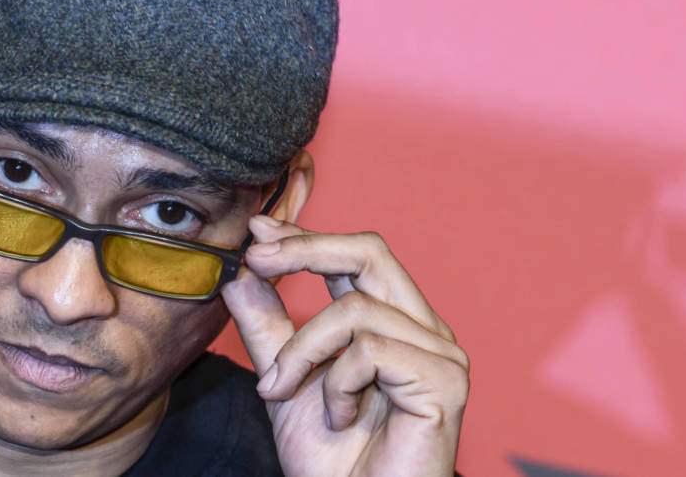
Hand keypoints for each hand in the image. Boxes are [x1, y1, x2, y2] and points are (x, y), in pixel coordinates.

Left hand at [221, 216, 468, 476]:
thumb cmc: (331, 462)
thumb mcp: (285, 381)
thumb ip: (267, 328)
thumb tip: (241, 274)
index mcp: (395, 323)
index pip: (356, 256)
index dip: (307, 237)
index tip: (258, 231)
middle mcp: (424, 330)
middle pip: (370, 251)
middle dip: (306, 248)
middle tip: (256, 259)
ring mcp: (440, 355)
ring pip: (354, 309)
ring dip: (302, 352)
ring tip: (282, 391)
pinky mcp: (444, 382)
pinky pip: (368, 351)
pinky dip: (335, 385)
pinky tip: (339, 417)